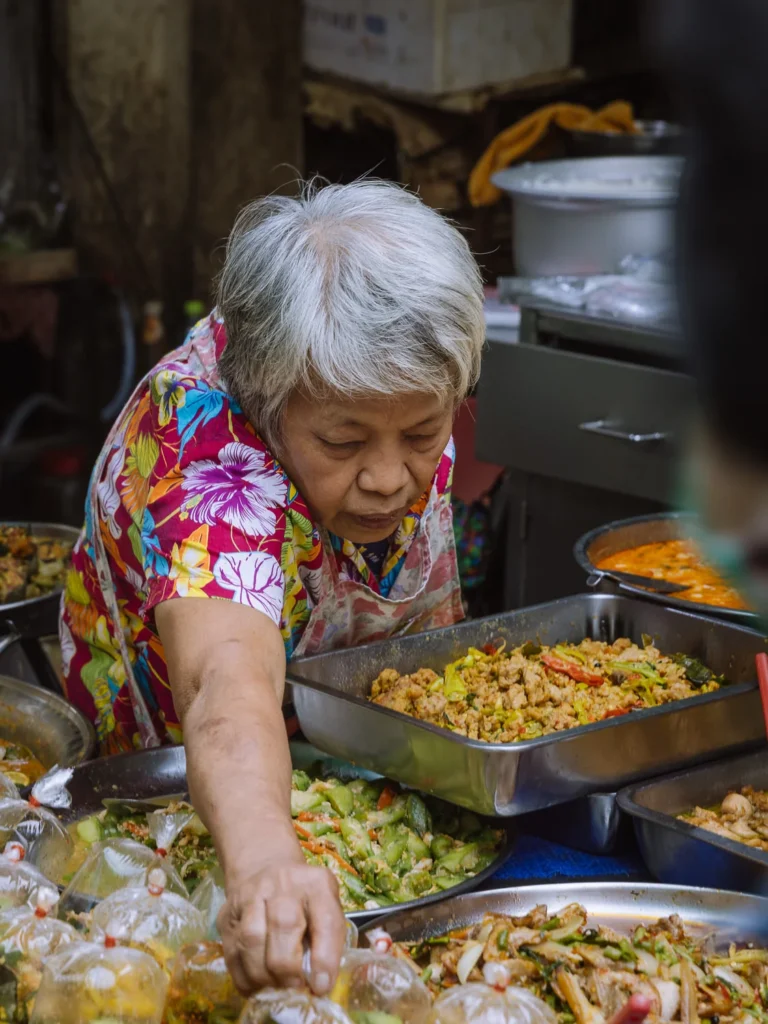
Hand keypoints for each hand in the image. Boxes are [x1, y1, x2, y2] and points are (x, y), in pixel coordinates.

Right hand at [218, 857, 346, 995]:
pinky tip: (257, 985)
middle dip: (288, 967)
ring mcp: (250, 895)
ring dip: (264, 974)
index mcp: (316, 883)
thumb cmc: (304, 901)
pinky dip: (244, 978)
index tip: (321, 987)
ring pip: (251, 938)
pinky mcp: (227, 914)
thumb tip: (318, 984)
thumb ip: (327, 941)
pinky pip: (231, 952)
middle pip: (283, 925)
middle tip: (294, 987)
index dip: (324, 958)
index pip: (325, 919)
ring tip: (275, 987)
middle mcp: (282, 883)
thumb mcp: (326, 909)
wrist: (267, 871)